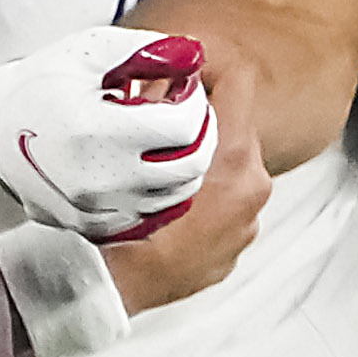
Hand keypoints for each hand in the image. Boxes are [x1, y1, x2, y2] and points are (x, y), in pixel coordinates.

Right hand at [0, 28, 220, 240]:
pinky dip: (163, 190)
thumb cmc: (40, 86)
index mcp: (96, 132)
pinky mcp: (93, 227)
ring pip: (178, 195)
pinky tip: (150, 164)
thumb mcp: (89, 52)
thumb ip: (146, 50)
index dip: (195, 100)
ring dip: (186, 162)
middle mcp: (97, 179)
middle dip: (201, 133)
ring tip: (166, 134)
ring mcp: (95, 209)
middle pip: (191, 166)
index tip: (185, 86)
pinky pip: (152, 215)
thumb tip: (194, 55)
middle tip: (185, 110)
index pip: (184, 126)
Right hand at [100, 81, 271, 315]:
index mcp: (236, 160)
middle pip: (233, 128)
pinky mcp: (232, 249)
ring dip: (202, 160)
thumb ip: (155, 108)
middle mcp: (253, 189)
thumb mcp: (131, 149)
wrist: (105, 289)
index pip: (238, 83)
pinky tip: (168, 204)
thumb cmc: (116, 222)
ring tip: (160, 165)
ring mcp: (246, 224)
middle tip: (160, 119)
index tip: (183, 67)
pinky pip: (223, 207)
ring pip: (229, 169)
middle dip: (200, 119)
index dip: (207, 68)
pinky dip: (203, 198)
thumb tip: (162, 77)